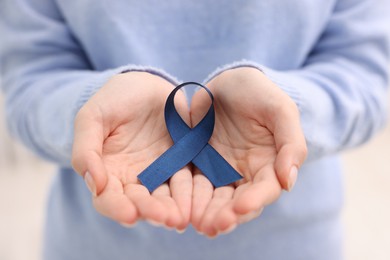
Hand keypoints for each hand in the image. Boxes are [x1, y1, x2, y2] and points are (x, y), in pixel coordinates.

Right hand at [72, 72, 191, 229]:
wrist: (143, 85)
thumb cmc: (112, 101)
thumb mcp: (92, 119)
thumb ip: (86, 150)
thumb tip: (94, 184)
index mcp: (108, 172)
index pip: (108, 199)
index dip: (117, 208)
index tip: (129, 214)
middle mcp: (134, 179)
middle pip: (141, 203)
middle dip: (152, 212)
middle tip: (165, 218)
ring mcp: (160, 173)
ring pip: (166, 197)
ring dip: (174, 209)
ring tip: (182, 216)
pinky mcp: (182, 163)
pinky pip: (188, 180)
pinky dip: (192, 192)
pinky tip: (198, 201)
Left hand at [190, 67, 306, 236]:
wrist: (230, 81)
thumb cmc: (259, 93)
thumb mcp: (280, 110)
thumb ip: (291, 144)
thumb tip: (288, 181)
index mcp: (268, 164)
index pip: (265, 190)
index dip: (255, 200)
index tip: (241, 207)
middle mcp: (245, 173)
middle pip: (238, 202)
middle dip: (227, 216)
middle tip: (213, 226)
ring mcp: (220, 170)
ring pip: (214, 199)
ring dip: (206, 212)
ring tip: (196, 224)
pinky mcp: (198, 164)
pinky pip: (192, 183)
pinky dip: (187, 196)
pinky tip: (179, 206)